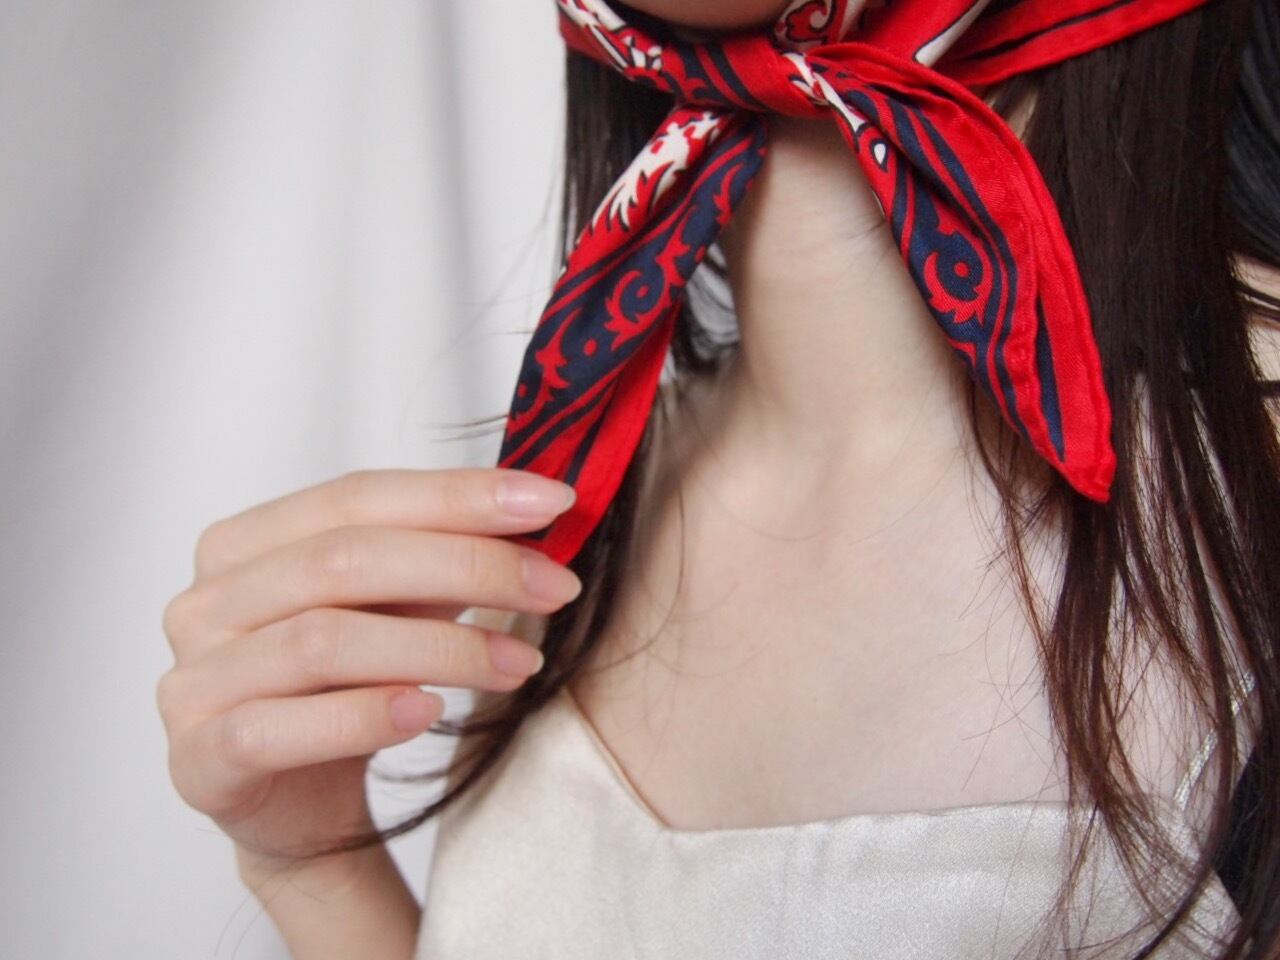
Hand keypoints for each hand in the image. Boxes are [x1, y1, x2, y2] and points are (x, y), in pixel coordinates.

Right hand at [156, 467, 579, 879]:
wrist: (298, 806)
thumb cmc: (349, 685)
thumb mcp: (402, 607)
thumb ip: (446, 555)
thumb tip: (540, 504)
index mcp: (246, 542)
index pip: (357, 495)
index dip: (457, 494)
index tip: (552, 499)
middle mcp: (205, 601)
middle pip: (343, 559)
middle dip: (467, 566)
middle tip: (556, 587)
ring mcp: (191, 681)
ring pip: (322, 641)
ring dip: (440, 649)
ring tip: (519, 664)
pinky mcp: (197, 760)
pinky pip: (277, 729)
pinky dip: (362, 716)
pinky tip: (427, 713)